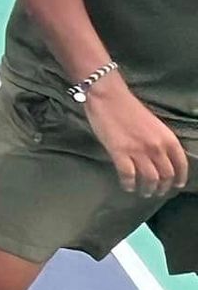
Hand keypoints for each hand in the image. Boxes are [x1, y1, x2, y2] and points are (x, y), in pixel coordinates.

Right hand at [85, 77, 189, 197]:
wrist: (108, 97)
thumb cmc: (129, 108)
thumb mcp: (154, 125)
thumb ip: (160, 141)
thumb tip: (161, 159)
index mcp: (168, 138)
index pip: (181, 165)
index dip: (180, 178)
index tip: (176, 185)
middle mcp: (157, 147)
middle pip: (165, 176)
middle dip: (162, 187)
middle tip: (156, 191)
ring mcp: (138, 151)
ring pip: (149, 179)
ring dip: (147, 189)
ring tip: (143, 192)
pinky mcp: (120, 152)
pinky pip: (128, 176)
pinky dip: (129, 184)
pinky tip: (127, 186)